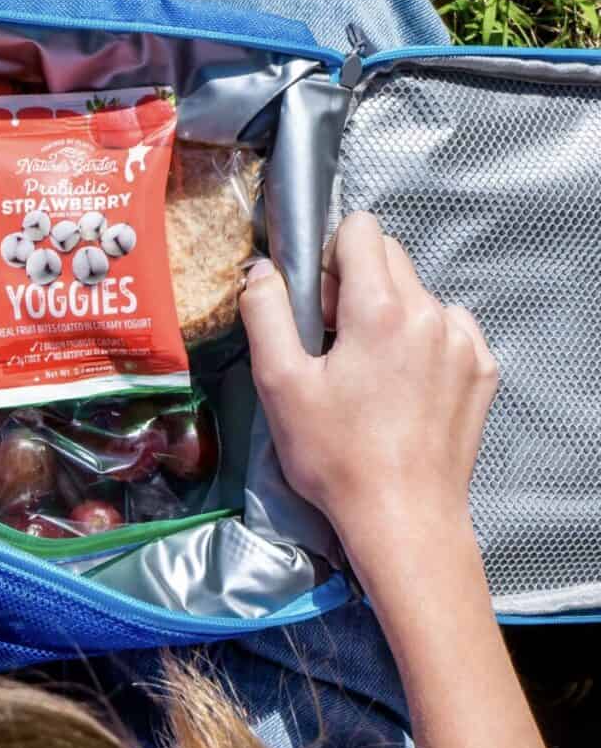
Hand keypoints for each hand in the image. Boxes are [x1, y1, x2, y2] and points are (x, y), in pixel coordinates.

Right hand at [240, 211, 497, 587]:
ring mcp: (465, 341)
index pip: (362, 229)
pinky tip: (405, 386)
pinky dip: (424, 341)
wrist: (403, 518)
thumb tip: (264, 269)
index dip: (330, 258)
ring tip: (372, 373)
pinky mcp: (483, 370)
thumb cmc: (335, 455)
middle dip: (357, 284)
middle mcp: (431, 313)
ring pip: (419, 294)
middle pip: (391, 257)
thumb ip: (266, 313)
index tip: (318, 307)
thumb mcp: (280, 384)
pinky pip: (449, 328)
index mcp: (380, 308)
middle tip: (336, 344)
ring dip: (391, 314)